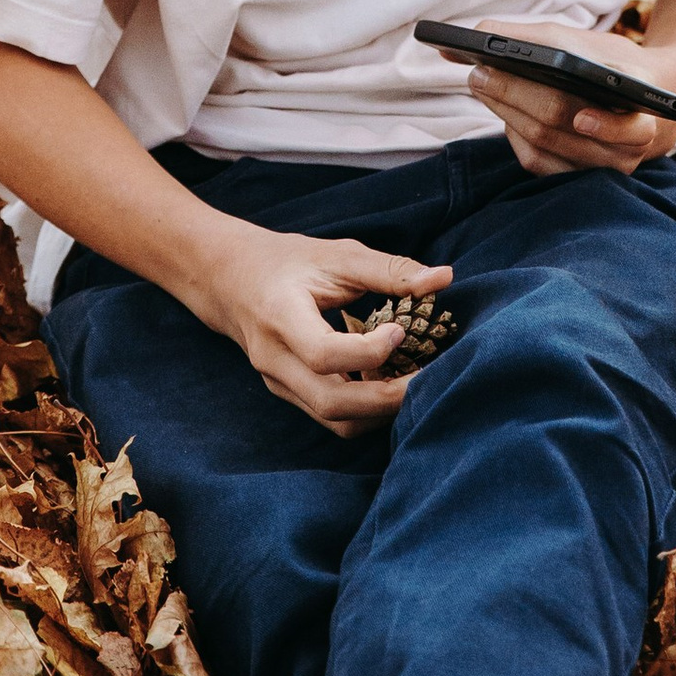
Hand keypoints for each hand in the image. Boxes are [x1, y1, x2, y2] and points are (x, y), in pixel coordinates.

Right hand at [192, 226, 454, 432]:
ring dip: (380, 410)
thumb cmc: (288, 262)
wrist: (230, 280)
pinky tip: (388, 383)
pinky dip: (366, 409)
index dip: (370, 352)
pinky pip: (332, 417)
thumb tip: (444, 279)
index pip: (323, 355)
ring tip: (414, 382)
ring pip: (336, 421)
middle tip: (431, 378)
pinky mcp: (289, 394)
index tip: (400, 330)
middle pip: (332, 404)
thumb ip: (390, 270)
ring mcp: (279, 383)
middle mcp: (274, 359)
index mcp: (280, 317)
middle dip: (388, 399)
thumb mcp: (337, 254)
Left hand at [455, 17, 675, 180]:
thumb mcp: (582, 42)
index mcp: (642, 103)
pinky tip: (503, 112)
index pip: (614, 118)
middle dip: (514, 96)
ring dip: (507, 114)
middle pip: (561, 124)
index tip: (540, 92)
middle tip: (479, 72)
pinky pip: (539, 164)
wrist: (648, 97)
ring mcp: (608, 166)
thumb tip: (472, 35)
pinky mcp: (582, 177)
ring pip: (545, 147)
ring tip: (482, 84)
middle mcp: (631, 142)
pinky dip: (516, 135)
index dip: (585, 116)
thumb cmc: (610, 64)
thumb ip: (530, 37)